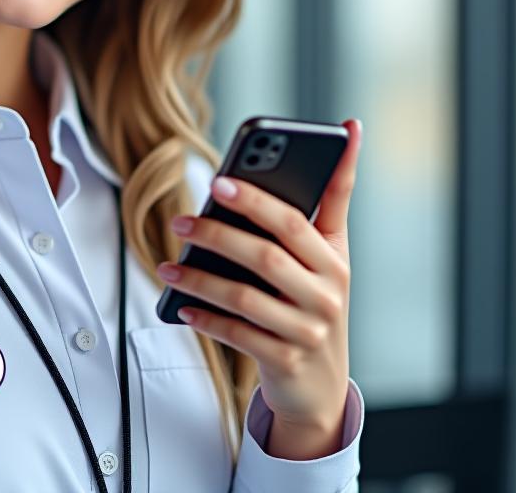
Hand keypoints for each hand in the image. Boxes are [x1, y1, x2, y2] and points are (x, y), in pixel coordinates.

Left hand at [157, 119, 361, 431]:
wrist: (321, 386)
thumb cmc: (314, 303)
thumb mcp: (327, 256)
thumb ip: (325, 202)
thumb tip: (348, 130)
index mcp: (335, 258)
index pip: (300, 217)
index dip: (263, 195)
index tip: (223, 177)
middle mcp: (329, 293)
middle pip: (267, 254)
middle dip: (218, 233)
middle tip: (179, 221)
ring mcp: (310, 330)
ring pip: (247, 297)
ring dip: (201, 279)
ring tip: (167, 266)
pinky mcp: (287, 362)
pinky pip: (239, 336)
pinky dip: (208, 319)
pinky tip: (182, 306)